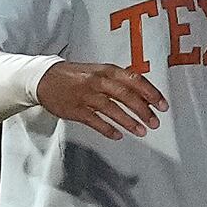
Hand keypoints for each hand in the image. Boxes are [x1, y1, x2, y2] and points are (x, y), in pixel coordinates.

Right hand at [36, 60, 168, 139]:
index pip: (134, 80)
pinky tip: (118, 135)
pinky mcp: (75, 109)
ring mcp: (85, 96)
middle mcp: (97, 81)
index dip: (150, 93)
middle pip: (125, 96)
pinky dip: (107, 129)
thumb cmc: (76, 75)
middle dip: (143, 110)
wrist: (43, 78)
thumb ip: (120, 82)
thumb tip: (145, 96)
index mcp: (106, 70)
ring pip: (112, 109)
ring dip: (129, 122)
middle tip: (154, 122)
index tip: (162, 105)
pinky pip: (94, 121)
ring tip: (141, 131)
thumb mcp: (99, 72)